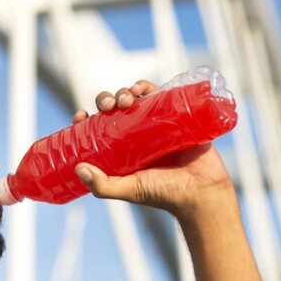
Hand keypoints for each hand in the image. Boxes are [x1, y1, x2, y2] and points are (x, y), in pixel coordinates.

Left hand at [72, 80, 233, 217]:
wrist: (202, 191)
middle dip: (107, 100)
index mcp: (121, 150)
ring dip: (125, 91)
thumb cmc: (165, 194)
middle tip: (109, 105)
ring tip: (126, 98)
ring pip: (135, 98)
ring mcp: (157, 123)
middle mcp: (137, 135)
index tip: (81, 116)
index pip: (98, 128)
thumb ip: (103, 185)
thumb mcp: (129, 190)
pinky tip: (141, 88)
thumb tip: (78, 168)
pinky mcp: (176, 115)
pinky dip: (147, 87)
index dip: (86, 119)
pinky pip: (160, 94)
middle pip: (114, 108)